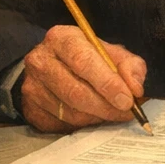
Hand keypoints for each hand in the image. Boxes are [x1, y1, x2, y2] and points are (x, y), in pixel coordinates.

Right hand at [20, 25, 146, 133]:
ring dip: (96, 117)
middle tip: (126, 113)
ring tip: (113, 114)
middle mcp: (40, 60)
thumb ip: (129, 66)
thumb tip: (135, 88)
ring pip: (68, 111)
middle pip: (75, 91)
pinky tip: (93, 117)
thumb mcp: (111, 53)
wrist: (54, 66)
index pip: (84, 62)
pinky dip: (82, 125)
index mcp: (62, 38)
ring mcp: (31, 86)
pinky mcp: (29, 108)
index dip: (108, 83)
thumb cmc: (88, 58)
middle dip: (106, 106)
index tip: (127, 100)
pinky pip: (60, 124)